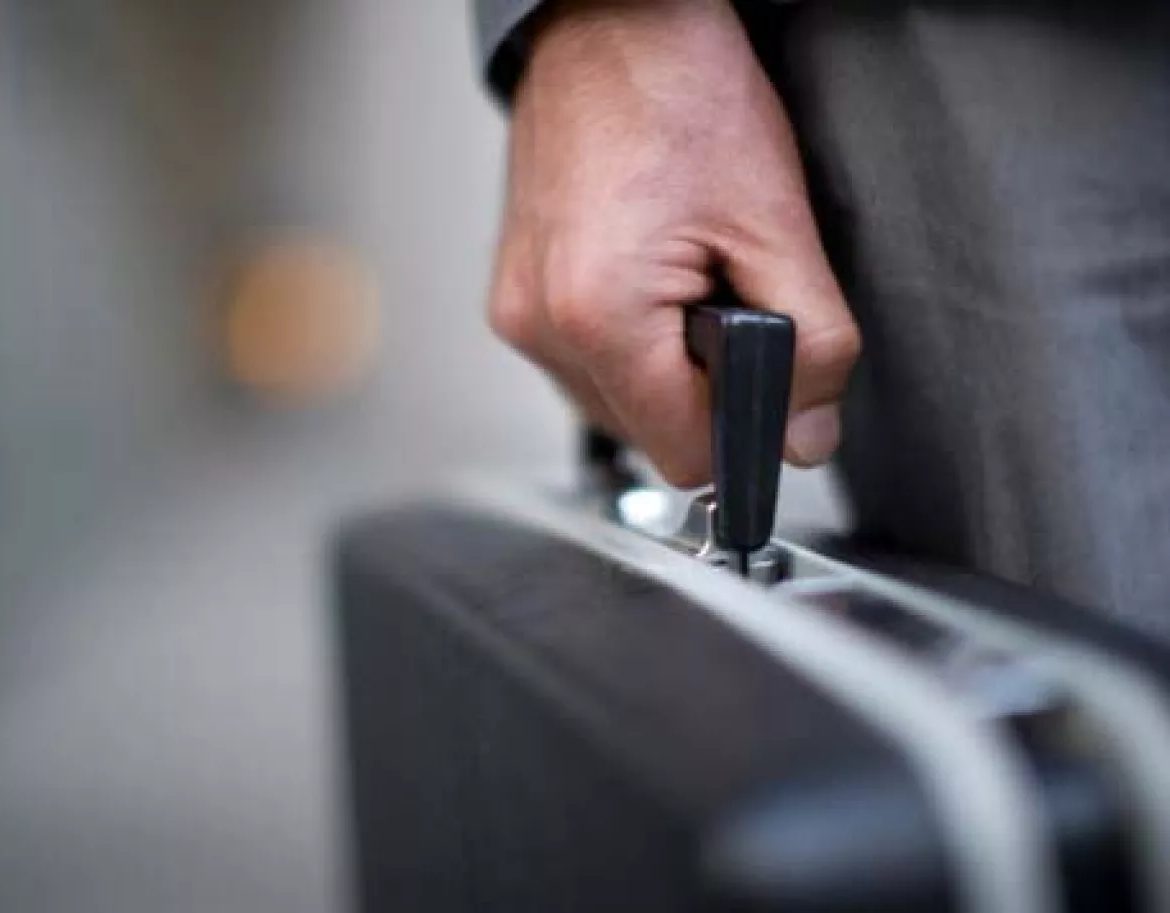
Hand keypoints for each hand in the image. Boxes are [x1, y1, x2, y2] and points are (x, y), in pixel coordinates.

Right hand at [488, 0, 858, 483]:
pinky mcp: (516, 298)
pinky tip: (653, 279)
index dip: (744, 427)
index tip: (770, 382)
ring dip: (667, 369)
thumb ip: (813, 344)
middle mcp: (539, 326)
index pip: (687, 454)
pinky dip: (633, 344)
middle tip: (727, 301)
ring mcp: (519, 313)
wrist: (610, 27)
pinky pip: (588, 365)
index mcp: (597, 316)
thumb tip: (808, 434)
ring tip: (687, 280)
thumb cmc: (678, 94)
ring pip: (619, 406)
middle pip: (649, 435)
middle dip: (704, 391)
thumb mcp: (777, 222)